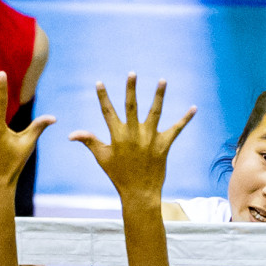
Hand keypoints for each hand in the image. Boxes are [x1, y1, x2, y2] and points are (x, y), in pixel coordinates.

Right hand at [70, 74, 195, 206]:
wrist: (139, 192)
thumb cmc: (118, 175)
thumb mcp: (102, 157)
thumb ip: (89, 141)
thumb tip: (71, 134)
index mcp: (117, 136)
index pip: (108, 112)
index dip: (103, 97)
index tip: (99, 82)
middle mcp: (134, 134)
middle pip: (132, 106)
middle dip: (131, 89)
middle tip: (132, 73)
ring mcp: (150, 138)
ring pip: (155, 112)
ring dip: (159, 95)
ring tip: (162, 80)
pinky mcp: (164, 145)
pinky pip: (177, 129)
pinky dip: (185, 118)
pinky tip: (194, 108)